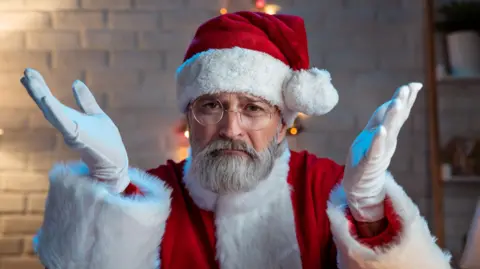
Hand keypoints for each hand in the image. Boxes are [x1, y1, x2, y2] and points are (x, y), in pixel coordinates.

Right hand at [20, 68, 129, 192]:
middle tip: (26, 71)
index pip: (52, 101)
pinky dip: (54, 111)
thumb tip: (76, 82)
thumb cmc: (107, 143)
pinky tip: (46, 98)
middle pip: (48, 104)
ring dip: (41, 95)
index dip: (40, 87)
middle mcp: (67, 125)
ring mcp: (70, 132)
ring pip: (52, 111)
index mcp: (70, 119)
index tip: (29, 72)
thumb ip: (85, 101)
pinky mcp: (78, 137)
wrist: (116, 164)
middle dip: (36, 88)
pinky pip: (64, 123)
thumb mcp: (96, 115)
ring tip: (30, 79)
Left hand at [342, 82, 421, 221]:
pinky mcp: (368, 163)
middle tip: (407, 88)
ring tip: (396, 103)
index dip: (405, 99)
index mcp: (386, 133)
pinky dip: (378, 140)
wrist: (360, 186)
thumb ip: (384, 118)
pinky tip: (381, 130)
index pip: (397, 114)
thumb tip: (395, 99)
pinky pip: (374, 151)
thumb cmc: (367, 156)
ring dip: (392, 118)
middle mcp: (386, 142)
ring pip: (387, 133)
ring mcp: (378, 152)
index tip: (414, 84)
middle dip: (401, 104)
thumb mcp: (375, 134)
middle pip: (394, 120)